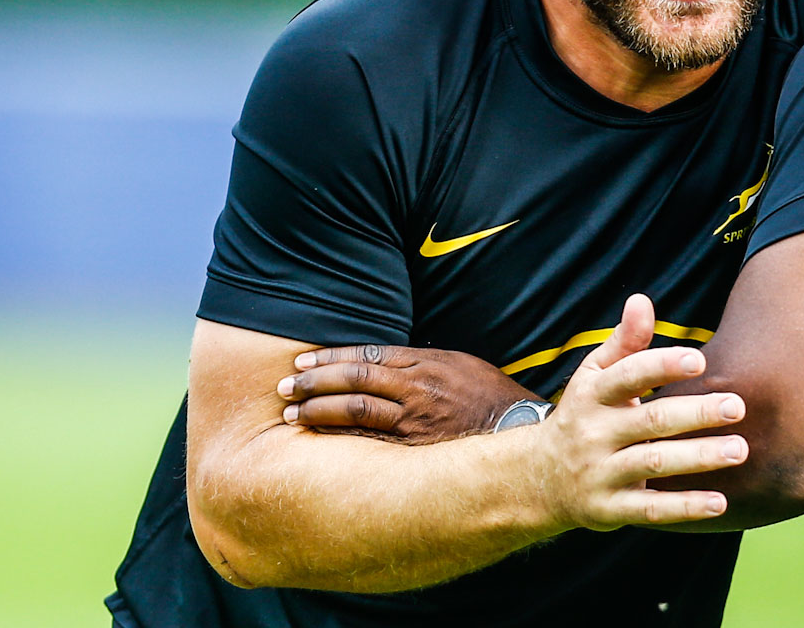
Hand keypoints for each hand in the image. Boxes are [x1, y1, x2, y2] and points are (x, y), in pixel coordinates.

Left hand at [278, 344, 529, 443]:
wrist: (519, 432)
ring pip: (356, 409)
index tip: (302, 362)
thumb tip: (382, 358)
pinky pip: (370, 442)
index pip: (367, 354)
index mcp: (427, 362)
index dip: (331, 358)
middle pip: (355, 379)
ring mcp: (416, 420)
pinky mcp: (416, 448)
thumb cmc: (488, 396)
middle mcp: (417, 388)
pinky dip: (340, 439)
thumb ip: (421, 360)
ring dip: (318, 410)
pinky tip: (318, 439)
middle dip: (314, 382)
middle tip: (284, 387)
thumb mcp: (459, 364)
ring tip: (291, 412)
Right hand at [530, 294, 748, 530]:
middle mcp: (594, 433)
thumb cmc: (583, 416)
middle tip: (738, 406)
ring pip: (653, 463)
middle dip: (696, 413)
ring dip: (698, 457)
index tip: (700, 361)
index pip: (628, 375)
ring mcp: (600, 473)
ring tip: (739, 450)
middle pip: (650, 420)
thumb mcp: (594, 377)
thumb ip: (625, 342)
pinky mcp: (609, 509)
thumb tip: (642, 300)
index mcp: (592, 395)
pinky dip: (685, 507)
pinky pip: (650, 509)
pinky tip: (720, 502)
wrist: (538, 479)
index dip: (662, 366)